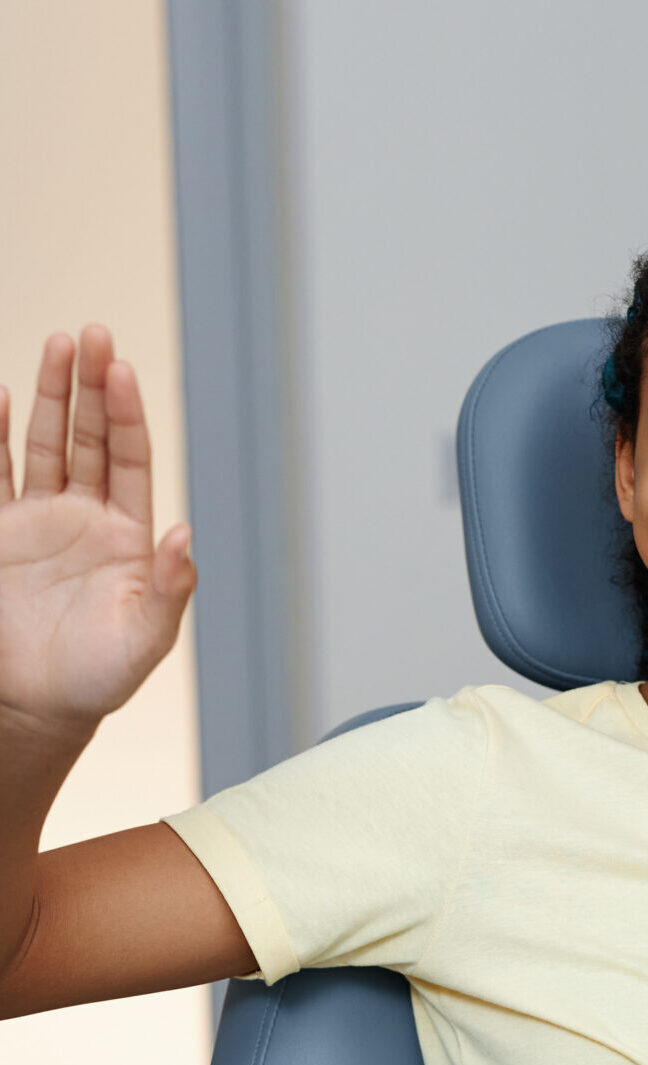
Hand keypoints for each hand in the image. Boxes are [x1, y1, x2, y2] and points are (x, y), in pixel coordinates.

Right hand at [0, 326, 194, 737]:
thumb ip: (170, 588)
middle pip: (90, 436)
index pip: (130, 459)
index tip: (122, 371)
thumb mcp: (145, 638)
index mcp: (129, 536)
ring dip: (49, 395)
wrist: (35, 706)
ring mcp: (41, 521)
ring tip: (58, 343)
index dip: (126, 415)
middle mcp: (87, 518)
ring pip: (46, 443)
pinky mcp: (0, 533)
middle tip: (92, 334)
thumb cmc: (98, 679)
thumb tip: (187, 537)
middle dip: (91, 386)